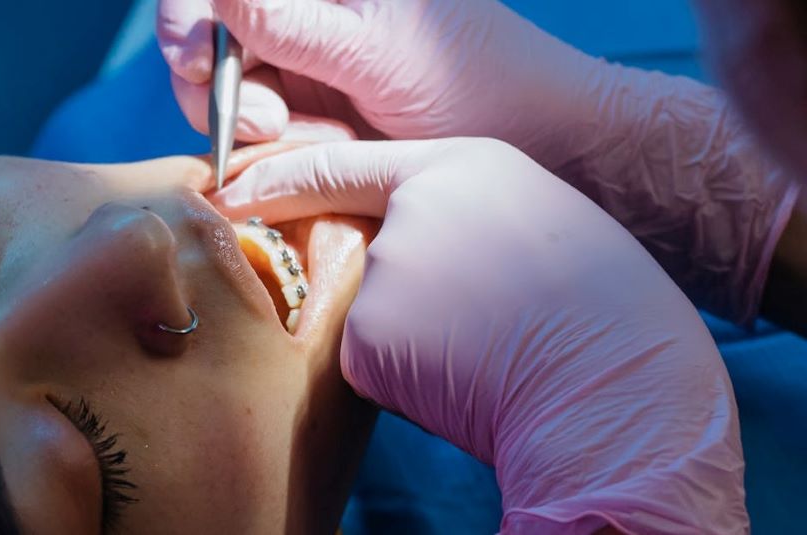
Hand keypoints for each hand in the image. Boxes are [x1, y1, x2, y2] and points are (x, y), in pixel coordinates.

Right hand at [157, 0, 605, 161]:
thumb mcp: (377, 51)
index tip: (197, 61)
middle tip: (263, 122)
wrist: (533, 143)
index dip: (191, 17)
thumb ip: (293, 25)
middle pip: (210, 36)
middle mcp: (306, 12)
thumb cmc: (472, 79)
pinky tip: (314, 150)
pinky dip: (271, 147)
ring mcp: (305, 63)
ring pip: (227, 89)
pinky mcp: (312, 114)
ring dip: (246, 120)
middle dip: (217, 80)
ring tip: (298, 138)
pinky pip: (259, 132)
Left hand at [212, 138, 747, 532]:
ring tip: (489, 349)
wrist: (614, 389)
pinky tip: (463, 381)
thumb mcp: (533, 220)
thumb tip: (395, 247)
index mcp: (457, 166)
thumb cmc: (600, 311)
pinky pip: (371, 363)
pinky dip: (405, 378)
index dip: (284, 179)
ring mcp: (380, 275)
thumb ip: (451, 216)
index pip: (344, 164)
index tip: (236, 190)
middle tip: (482, 323)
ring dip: (411, 338)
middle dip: (402, 292)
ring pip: (369, 315)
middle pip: (362, 253)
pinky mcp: (365, 343)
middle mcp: (405, 212)